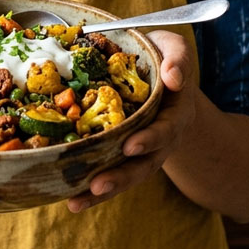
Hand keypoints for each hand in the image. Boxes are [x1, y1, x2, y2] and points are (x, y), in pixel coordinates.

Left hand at [67, 29, 195, 212]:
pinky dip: (92, 191)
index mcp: (174, 113)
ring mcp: (141, 151)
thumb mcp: (173, 48)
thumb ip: (178, 57)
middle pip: (144, 164)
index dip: (150, 138)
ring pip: (126, 176)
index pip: (166, 128)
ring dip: (104, 190)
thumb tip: (173, 77)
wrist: (160, 79)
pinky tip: (70, 200)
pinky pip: (109, 174)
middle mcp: (159, 138)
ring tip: (77, 200)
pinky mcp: (121, 155)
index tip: (131, 145)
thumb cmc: (161, 59)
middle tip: (98, 183)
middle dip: (121, 176)